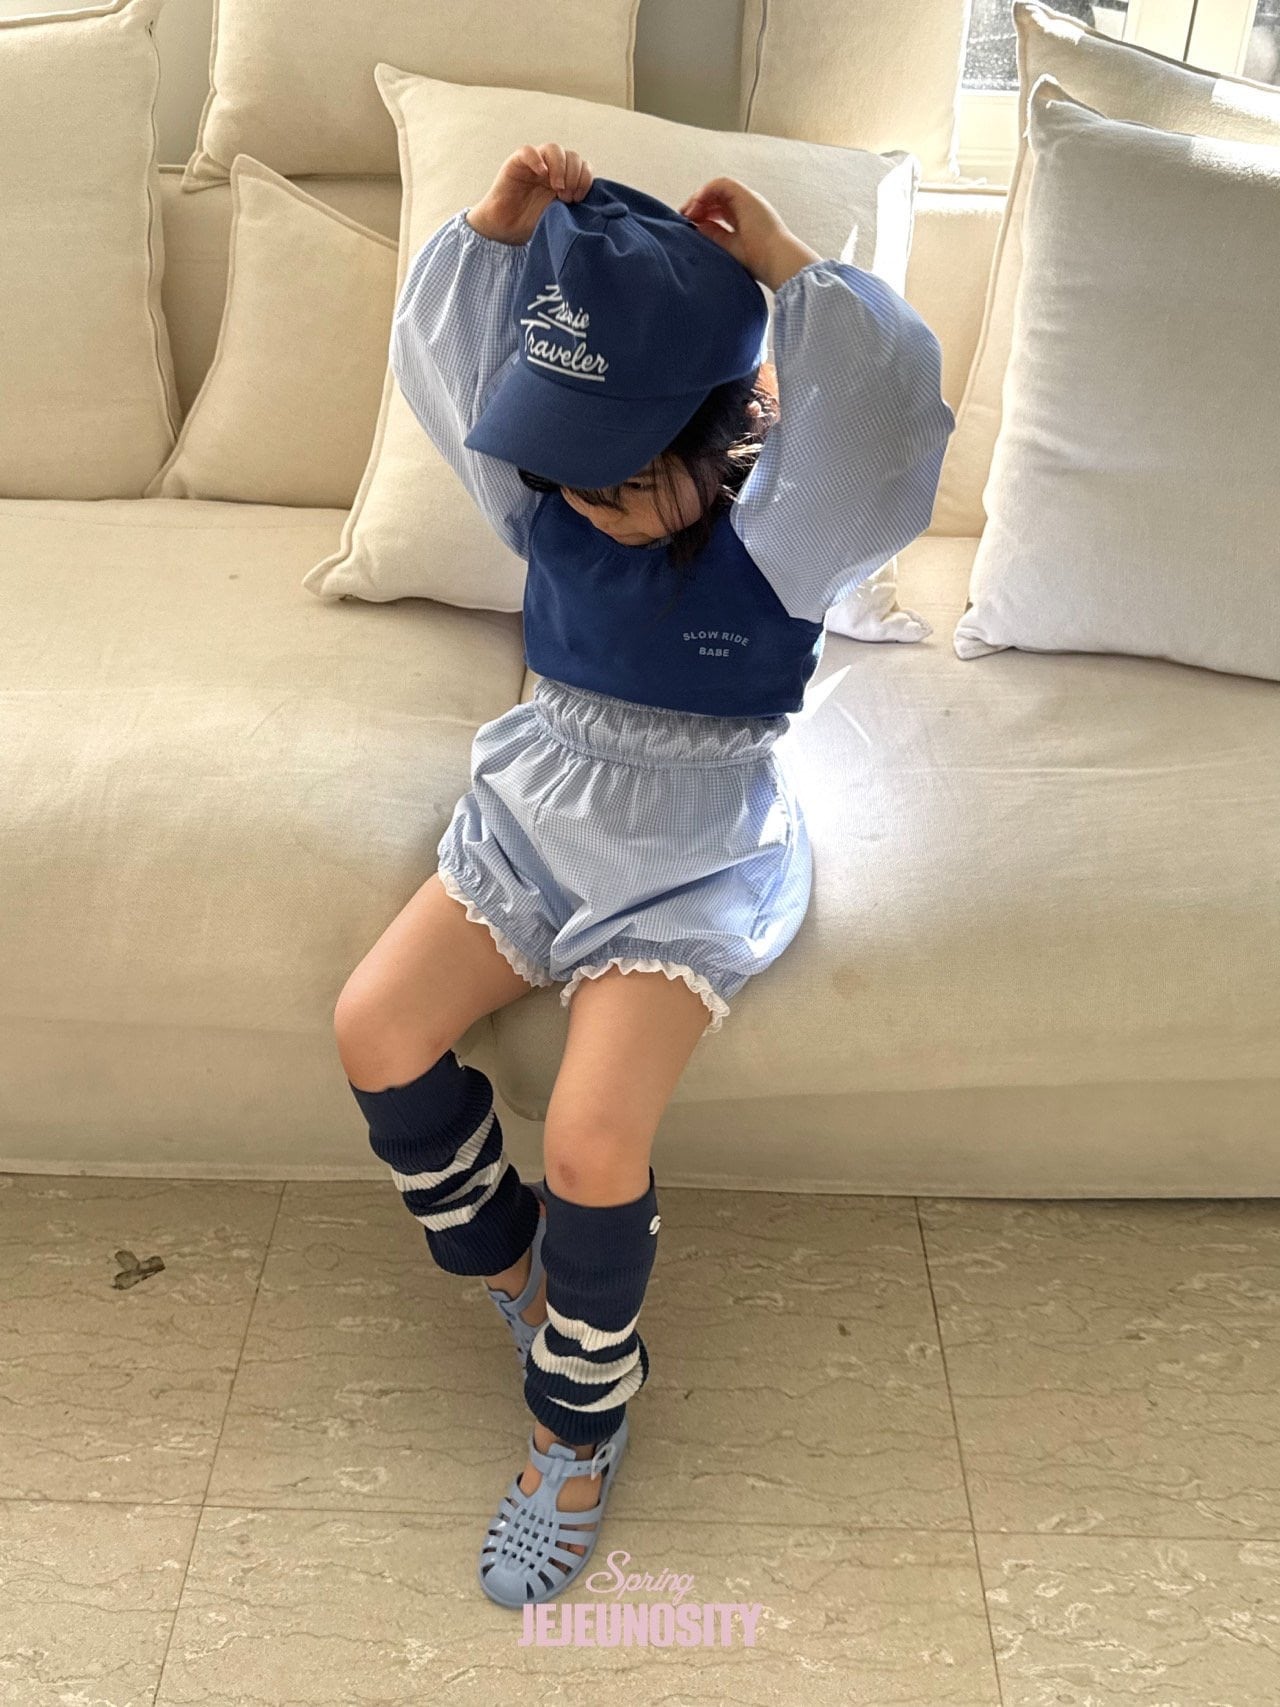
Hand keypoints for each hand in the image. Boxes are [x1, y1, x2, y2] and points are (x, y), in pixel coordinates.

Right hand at [466, 143, 593, 245]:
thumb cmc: (531, 224)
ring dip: (561, 167)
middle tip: (566, 197)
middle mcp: (551, 168)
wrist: (505, 230)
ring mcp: (535, 164)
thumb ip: (574, 204)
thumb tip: (597, 205)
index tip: (578, 199)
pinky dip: (538, 159)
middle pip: (572, 156)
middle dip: (574, 176)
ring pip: (553, 149)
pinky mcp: (516, 164)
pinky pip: (529, 151)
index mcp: (564, 179)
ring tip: (557, 188)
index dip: (585, 179)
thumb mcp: (560, 215)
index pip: (583, 166)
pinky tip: (542, 174)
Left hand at [678, 176, 818, 289]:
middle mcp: (747, 206)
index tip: (690, 224)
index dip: (703, 214)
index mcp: (745, 219)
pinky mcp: (746, 195)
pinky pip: (722, 183)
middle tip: (683, 216)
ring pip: (719, 188)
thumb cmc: (757, 260)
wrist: (775, 260)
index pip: (719, 210)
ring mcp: (747, 199)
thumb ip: (714, 234)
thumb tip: (697, 225)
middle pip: (717, 198)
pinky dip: (707, 190)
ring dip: (700, 197)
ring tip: (688, 212)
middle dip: (698, 205)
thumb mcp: (729, 247)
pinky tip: (696, 203)